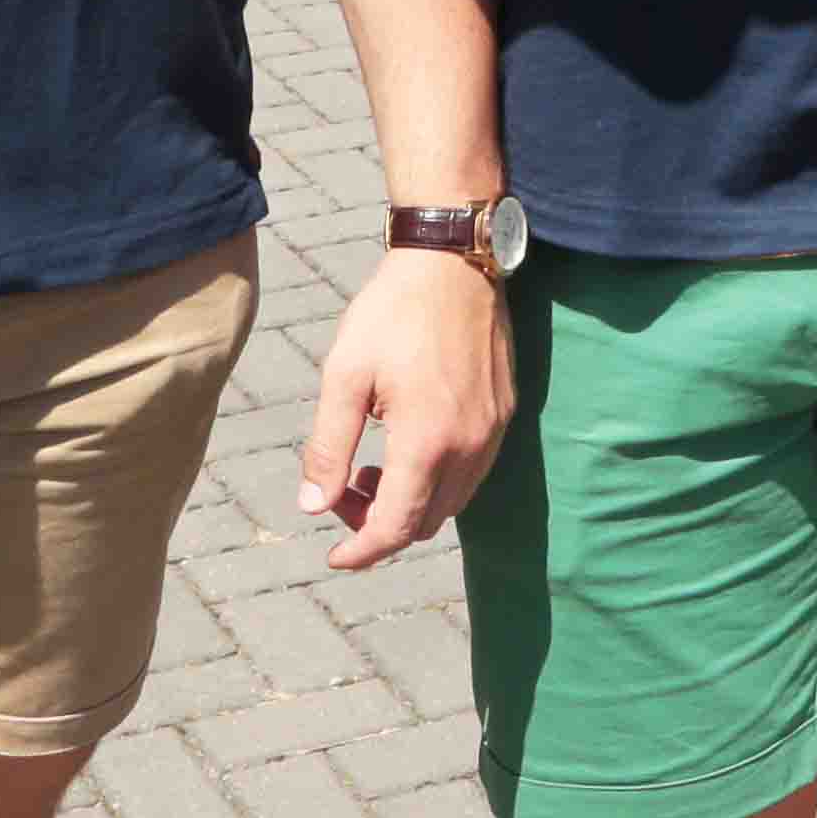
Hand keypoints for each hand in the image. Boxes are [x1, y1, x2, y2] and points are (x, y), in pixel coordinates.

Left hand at [298, 247, 510, 570]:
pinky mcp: (504, 413)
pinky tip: (409, 447)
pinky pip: (473, 473)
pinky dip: (438, 481)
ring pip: (453, 503)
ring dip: (411, 504)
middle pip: (425, 523)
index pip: (395, 527)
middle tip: (343, 491)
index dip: (362, 552)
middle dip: (380, 524)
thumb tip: (312, 505)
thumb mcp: (344, 374)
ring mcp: (492, 431)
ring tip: (370, 469)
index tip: (335, 558)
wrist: (453, 259)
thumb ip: (328, 446)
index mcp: (426, 442)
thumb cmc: (393, 312)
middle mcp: (469, 446)